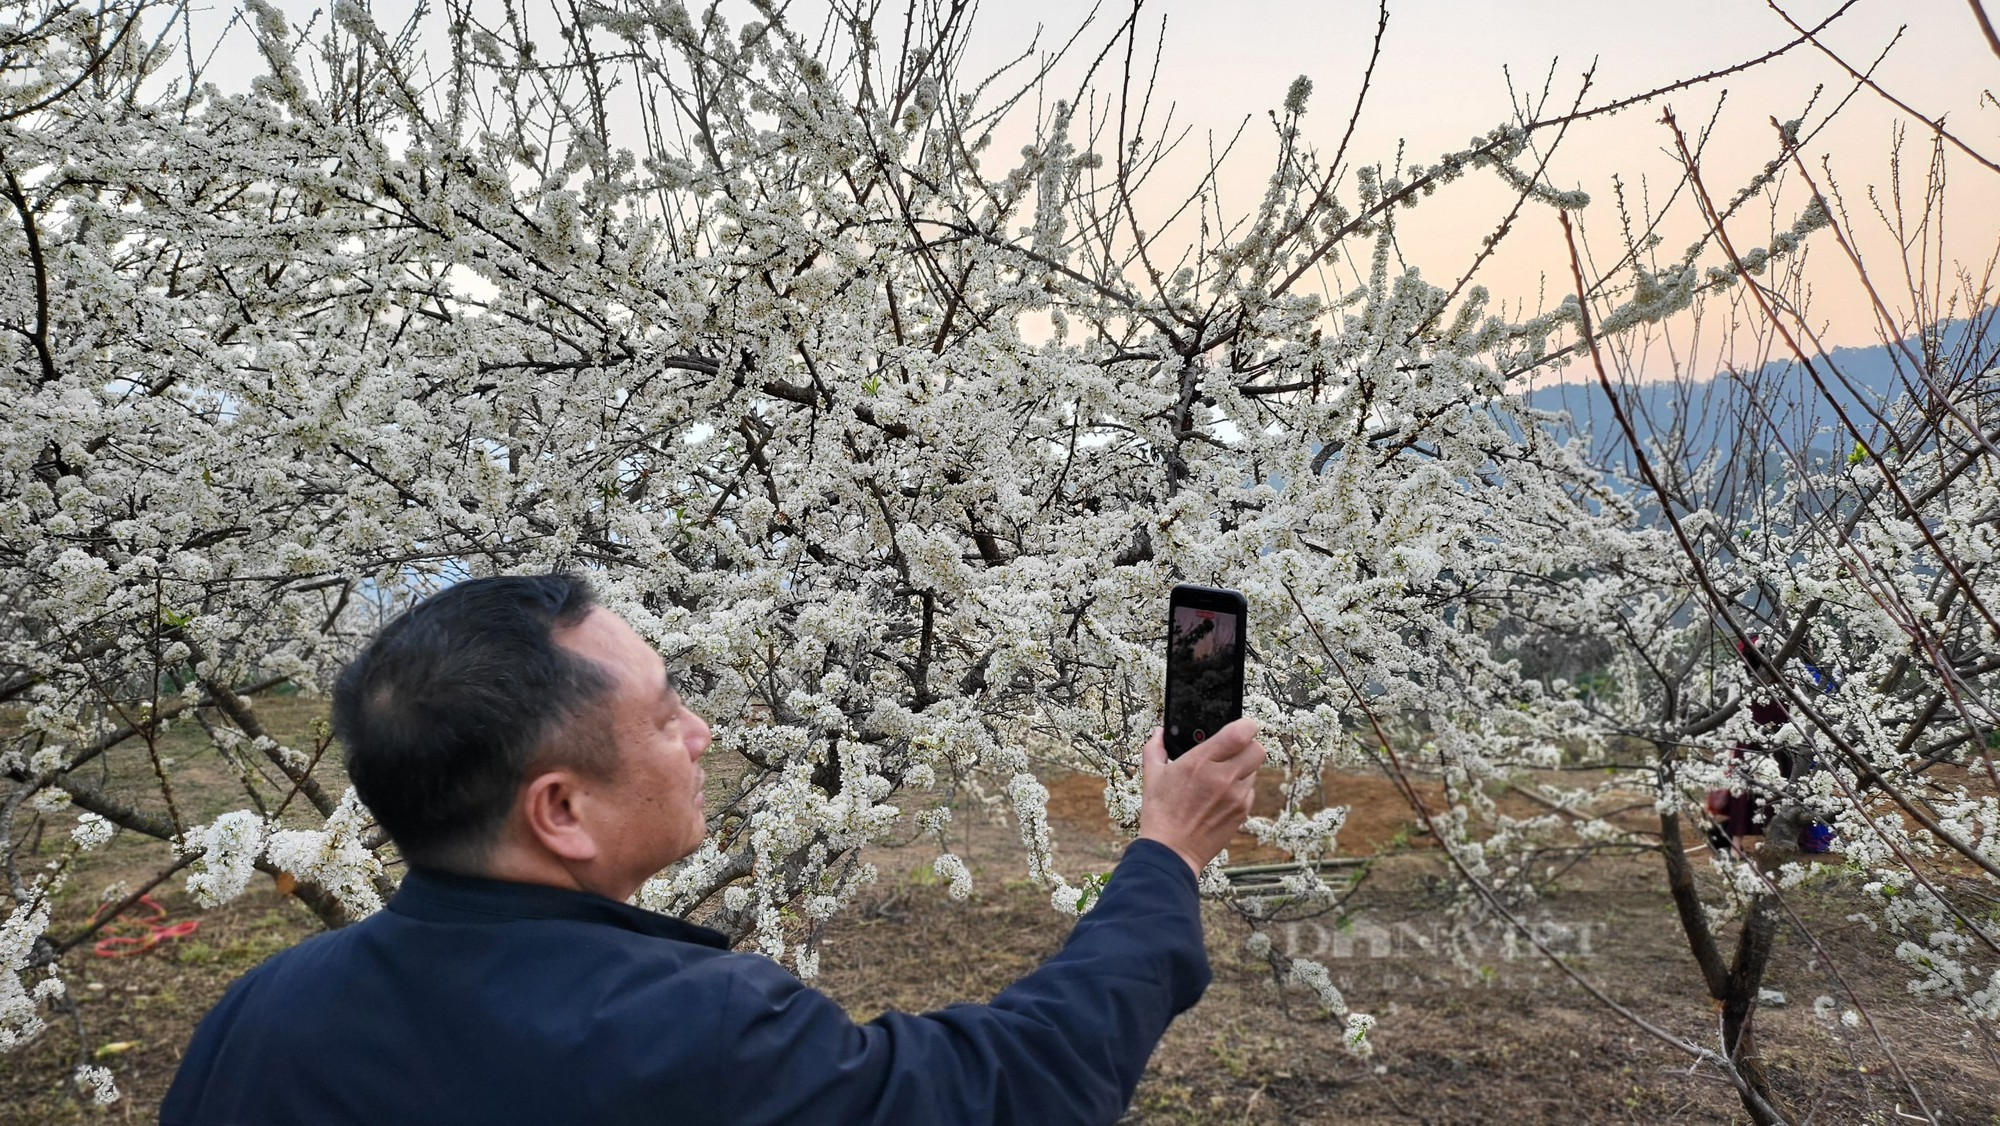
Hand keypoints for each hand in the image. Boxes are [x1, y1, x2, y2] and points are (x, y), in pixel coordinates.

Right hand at [1137, 718, 1264, 876]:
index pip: (1241, 732)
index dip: (1245, 726)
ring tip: (1222, 776)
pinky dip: (1241, 789)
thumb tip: (1159, 732)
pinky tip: (1222, 795)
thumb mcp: (1152, 776)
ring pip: (1255, 770)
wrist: (1171, 851)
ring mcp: (1235, 796)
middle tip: (1234, 750)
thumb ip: (1155, 748)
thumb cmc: (1160, 813)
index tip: (1239, 727)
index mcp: (1200, 762)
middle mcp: (1223, 777)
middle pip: (1258, 749)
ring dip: (1243, 768)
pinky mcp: (1242, 812)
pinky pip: (1250, 790)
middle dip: (1248, 746)